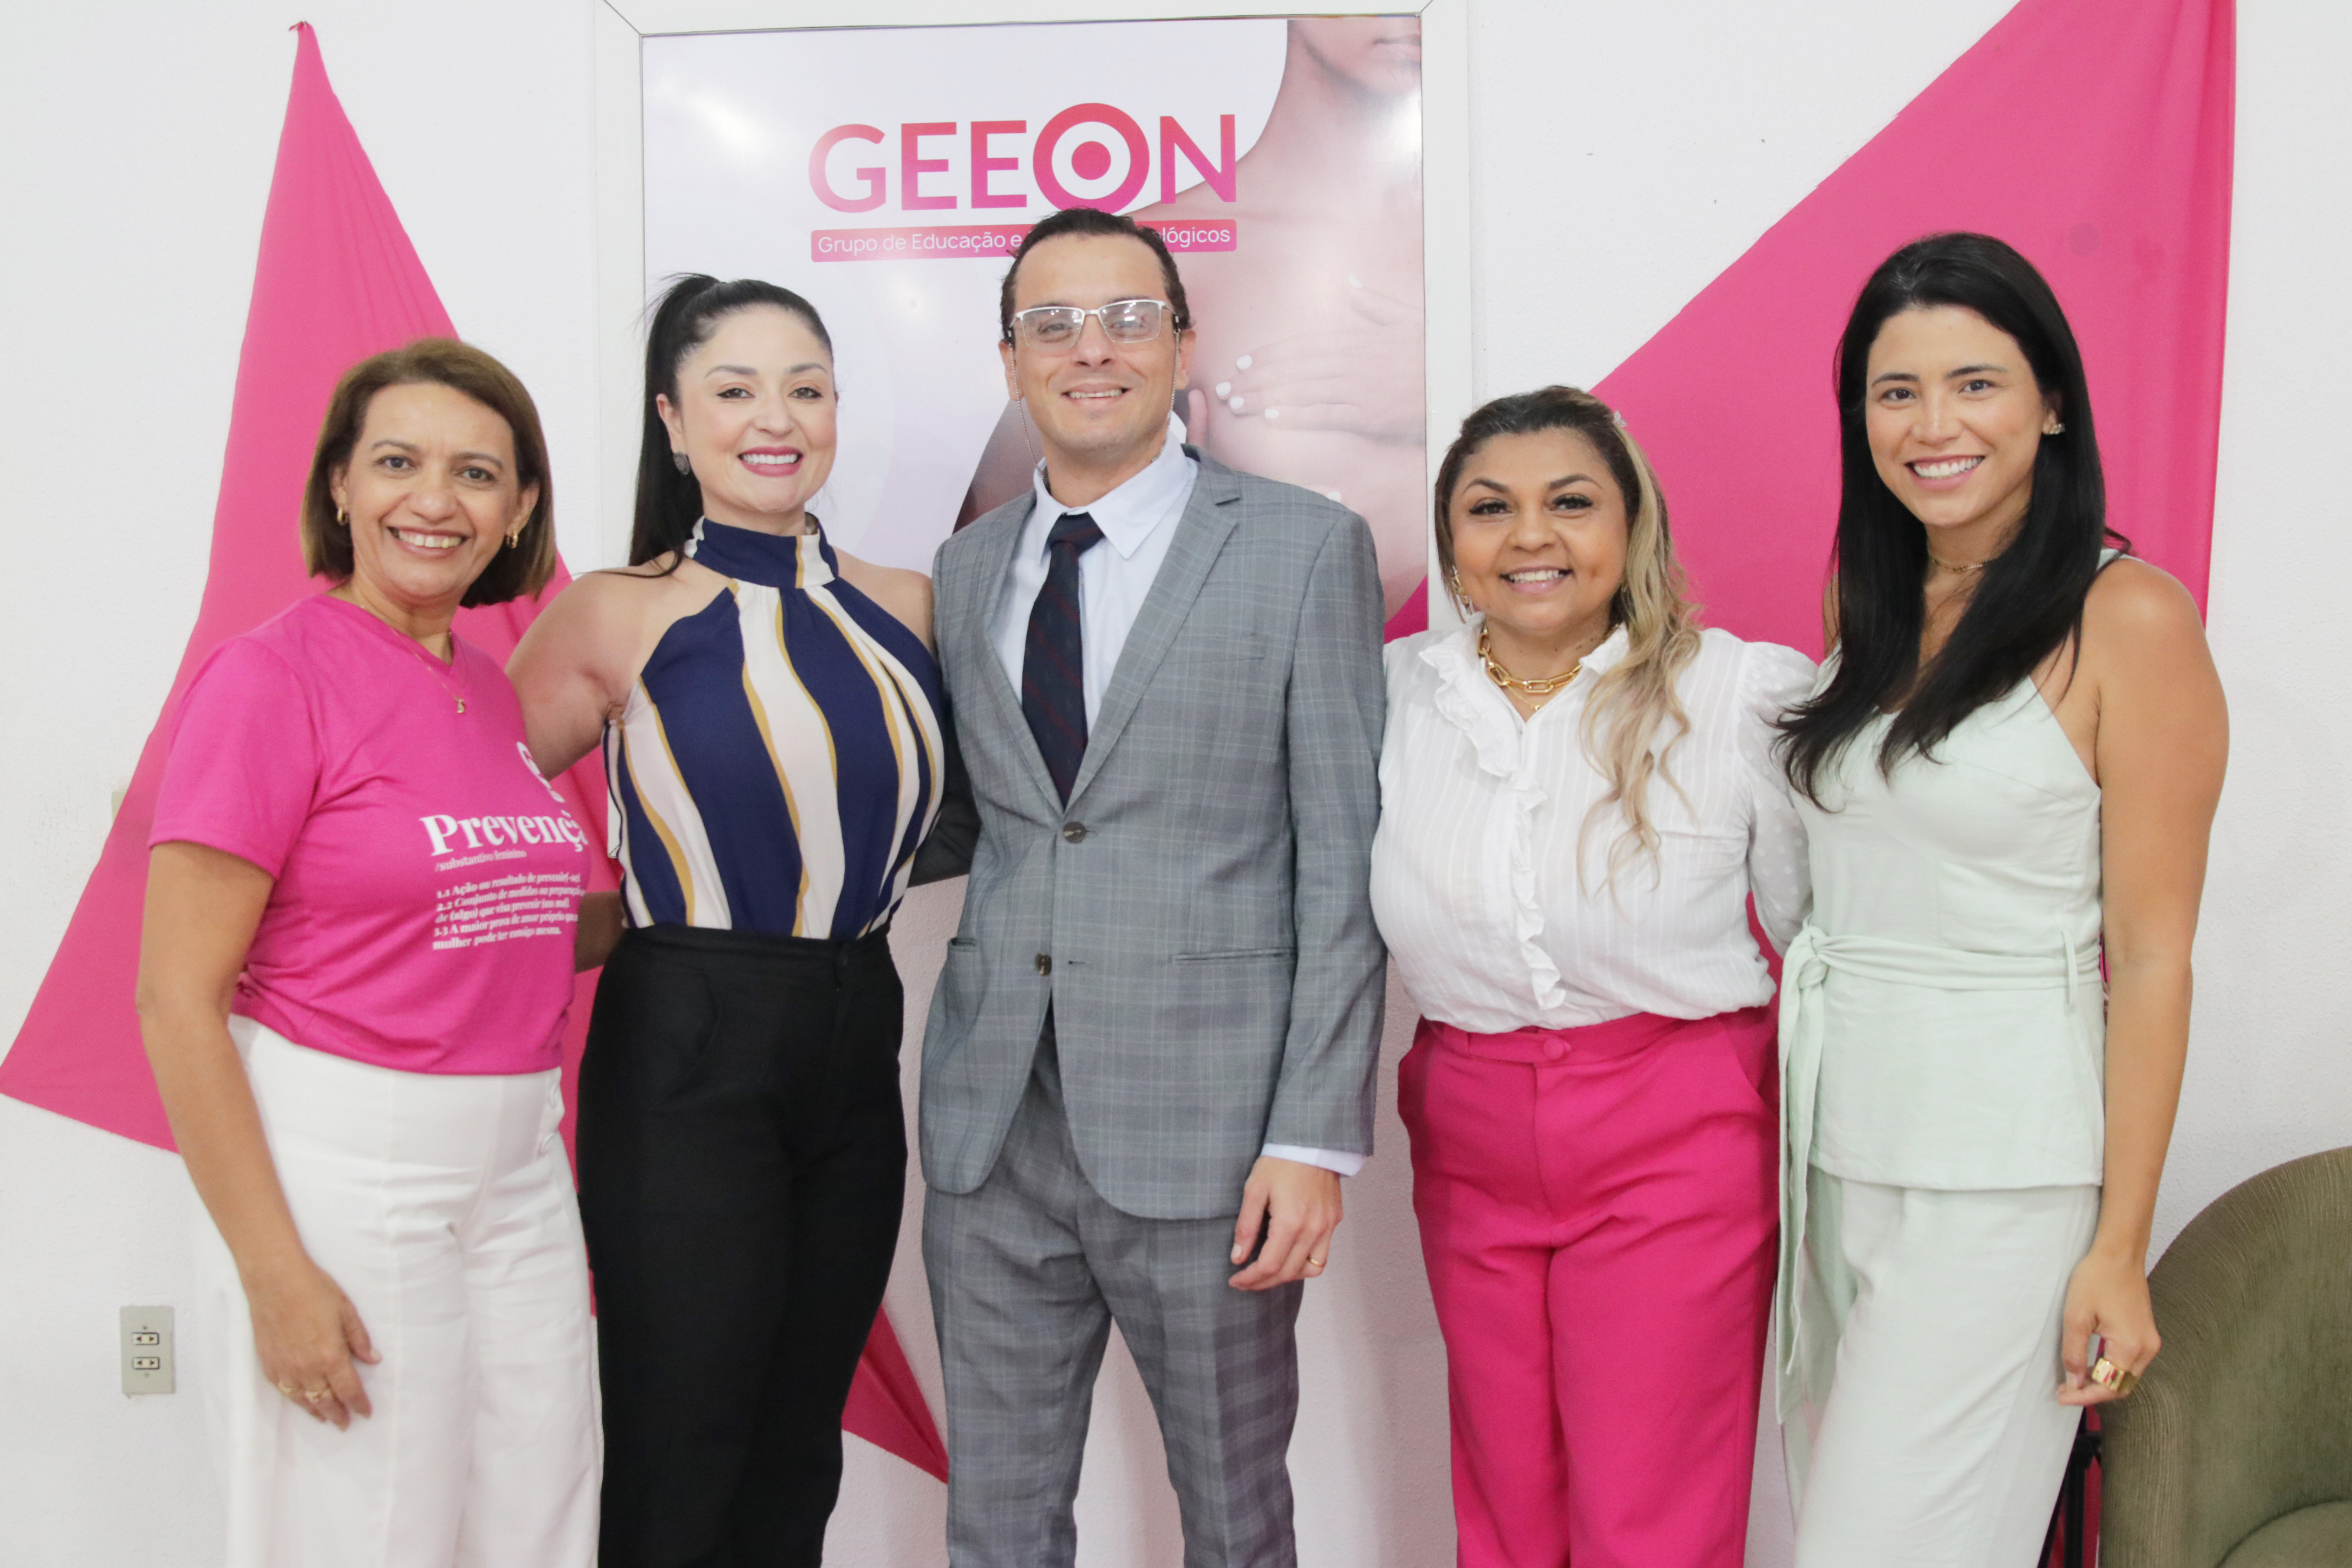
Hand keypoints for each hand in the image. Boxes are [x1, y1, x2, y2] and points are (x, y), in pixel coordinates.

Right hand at [244, 1252, 379, 1428]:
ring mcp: (286, 1368)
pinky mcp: (269, 1364)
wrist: (275, 1281)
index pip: (349, 1390)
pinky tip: (301, 1401)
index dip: (359, 1404)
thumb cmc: (314, 1290)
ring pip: (303, 1400)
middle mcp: (308, 1368)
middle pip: (325, 1401)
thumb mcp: (346, 1311)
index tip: (366, 1413)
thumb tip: (373, 1360)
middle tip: (345, 1424)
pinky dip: (295, 1400)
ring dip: (316, 1412)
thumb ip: (359, 1339)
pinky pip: (284, 1390)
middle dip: (338, 1414)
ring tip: (325, 1418)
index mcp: (331, 1356)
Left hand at [1213, 285, 1425, 441]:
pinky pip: (1325, 414)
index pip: (1301, 345)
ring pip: (1301, 390)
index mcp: (1355, 338)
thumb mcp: (1406, 317)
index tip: (1241, 363)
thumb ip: (1373, 303)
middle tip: (1224, 388)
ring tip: (1236, 404)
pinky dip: (1297, 414)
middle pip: (1293, 368)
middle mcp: (1351, 361)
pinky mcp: (1369, 415)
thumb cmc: (1433, 349)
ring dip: (1265, 396)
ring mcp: (1358, 388)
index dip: (1268, 354)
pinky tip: (1272, 417)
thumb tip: (1350, 283)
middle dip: (1255, 378)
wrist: (1460, 379)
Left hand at [1228, 1156, 1342, 1290]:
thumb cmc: (1280, 1161)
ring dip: (1286, 1277)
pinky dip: (1304, 1264)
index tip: (1234, 1280)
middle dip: (1263, 1282)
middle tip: (1245, 1281)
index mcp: (1290, 1223)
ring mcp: (1327, 1227)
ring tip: (1267, 1273)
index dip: (1249, 1279)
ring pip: (1309, 1270)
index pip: (1269, 1266)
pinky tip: (1288, 1257)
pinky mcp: (1334, 1221)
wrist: (1311, 1140)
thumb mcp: (1254, 1190)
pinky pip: (1322, 1255)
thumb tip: (1238, 1257)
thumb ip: (1246, 1227)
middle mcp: (1312, 1230)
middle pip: (1287, 1273)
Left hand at [2057, 1241, 2159, 1405]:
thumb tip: (2074, 1382)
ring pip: (2126, 1377)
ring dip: (2102, 1383)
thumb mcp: (2076, 1317)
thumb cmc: (2096, 1279)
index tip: (2062, 1397)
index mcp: (2130, 1347)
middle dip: (2094, 1393)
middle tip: (2066, 1391)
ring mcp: (2149, 1342)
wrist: (2119, 1254)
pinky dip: (2110, 1370)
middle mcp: (2146, 1349)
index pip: (2109, 1387)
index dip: (2084, 1397)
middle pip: (2121, 1386)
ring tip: (2074, 1381)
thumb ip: (2074, 1353)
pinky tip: (2090, 1366)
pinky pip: (2130, 1363)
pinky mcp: (2146, 1335)